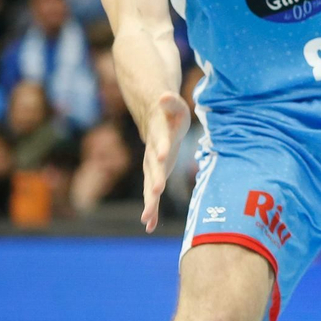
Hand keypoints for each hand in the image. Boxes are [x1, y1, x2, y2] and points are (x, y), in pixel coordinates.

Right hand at [140, 91, 190, 232]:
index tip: (163, 157)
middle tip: (155, 193)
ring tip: (146, 218)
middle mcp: (152, 154)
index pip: (161, 142)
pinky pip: (152, 193)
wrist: (155, 123)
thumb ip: (170, 102)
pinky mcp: (155, 174)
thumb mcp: (173, 105)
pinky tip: (149, 226)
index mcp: (159, 136)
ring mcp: (152, 166)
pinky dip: (152, 208)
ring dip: (150, 201)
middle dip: (153, 180)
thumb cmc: (169, 114)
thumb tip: (165, 95)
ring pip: (149, 185)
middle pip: (153, 168)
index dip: (162, 148)